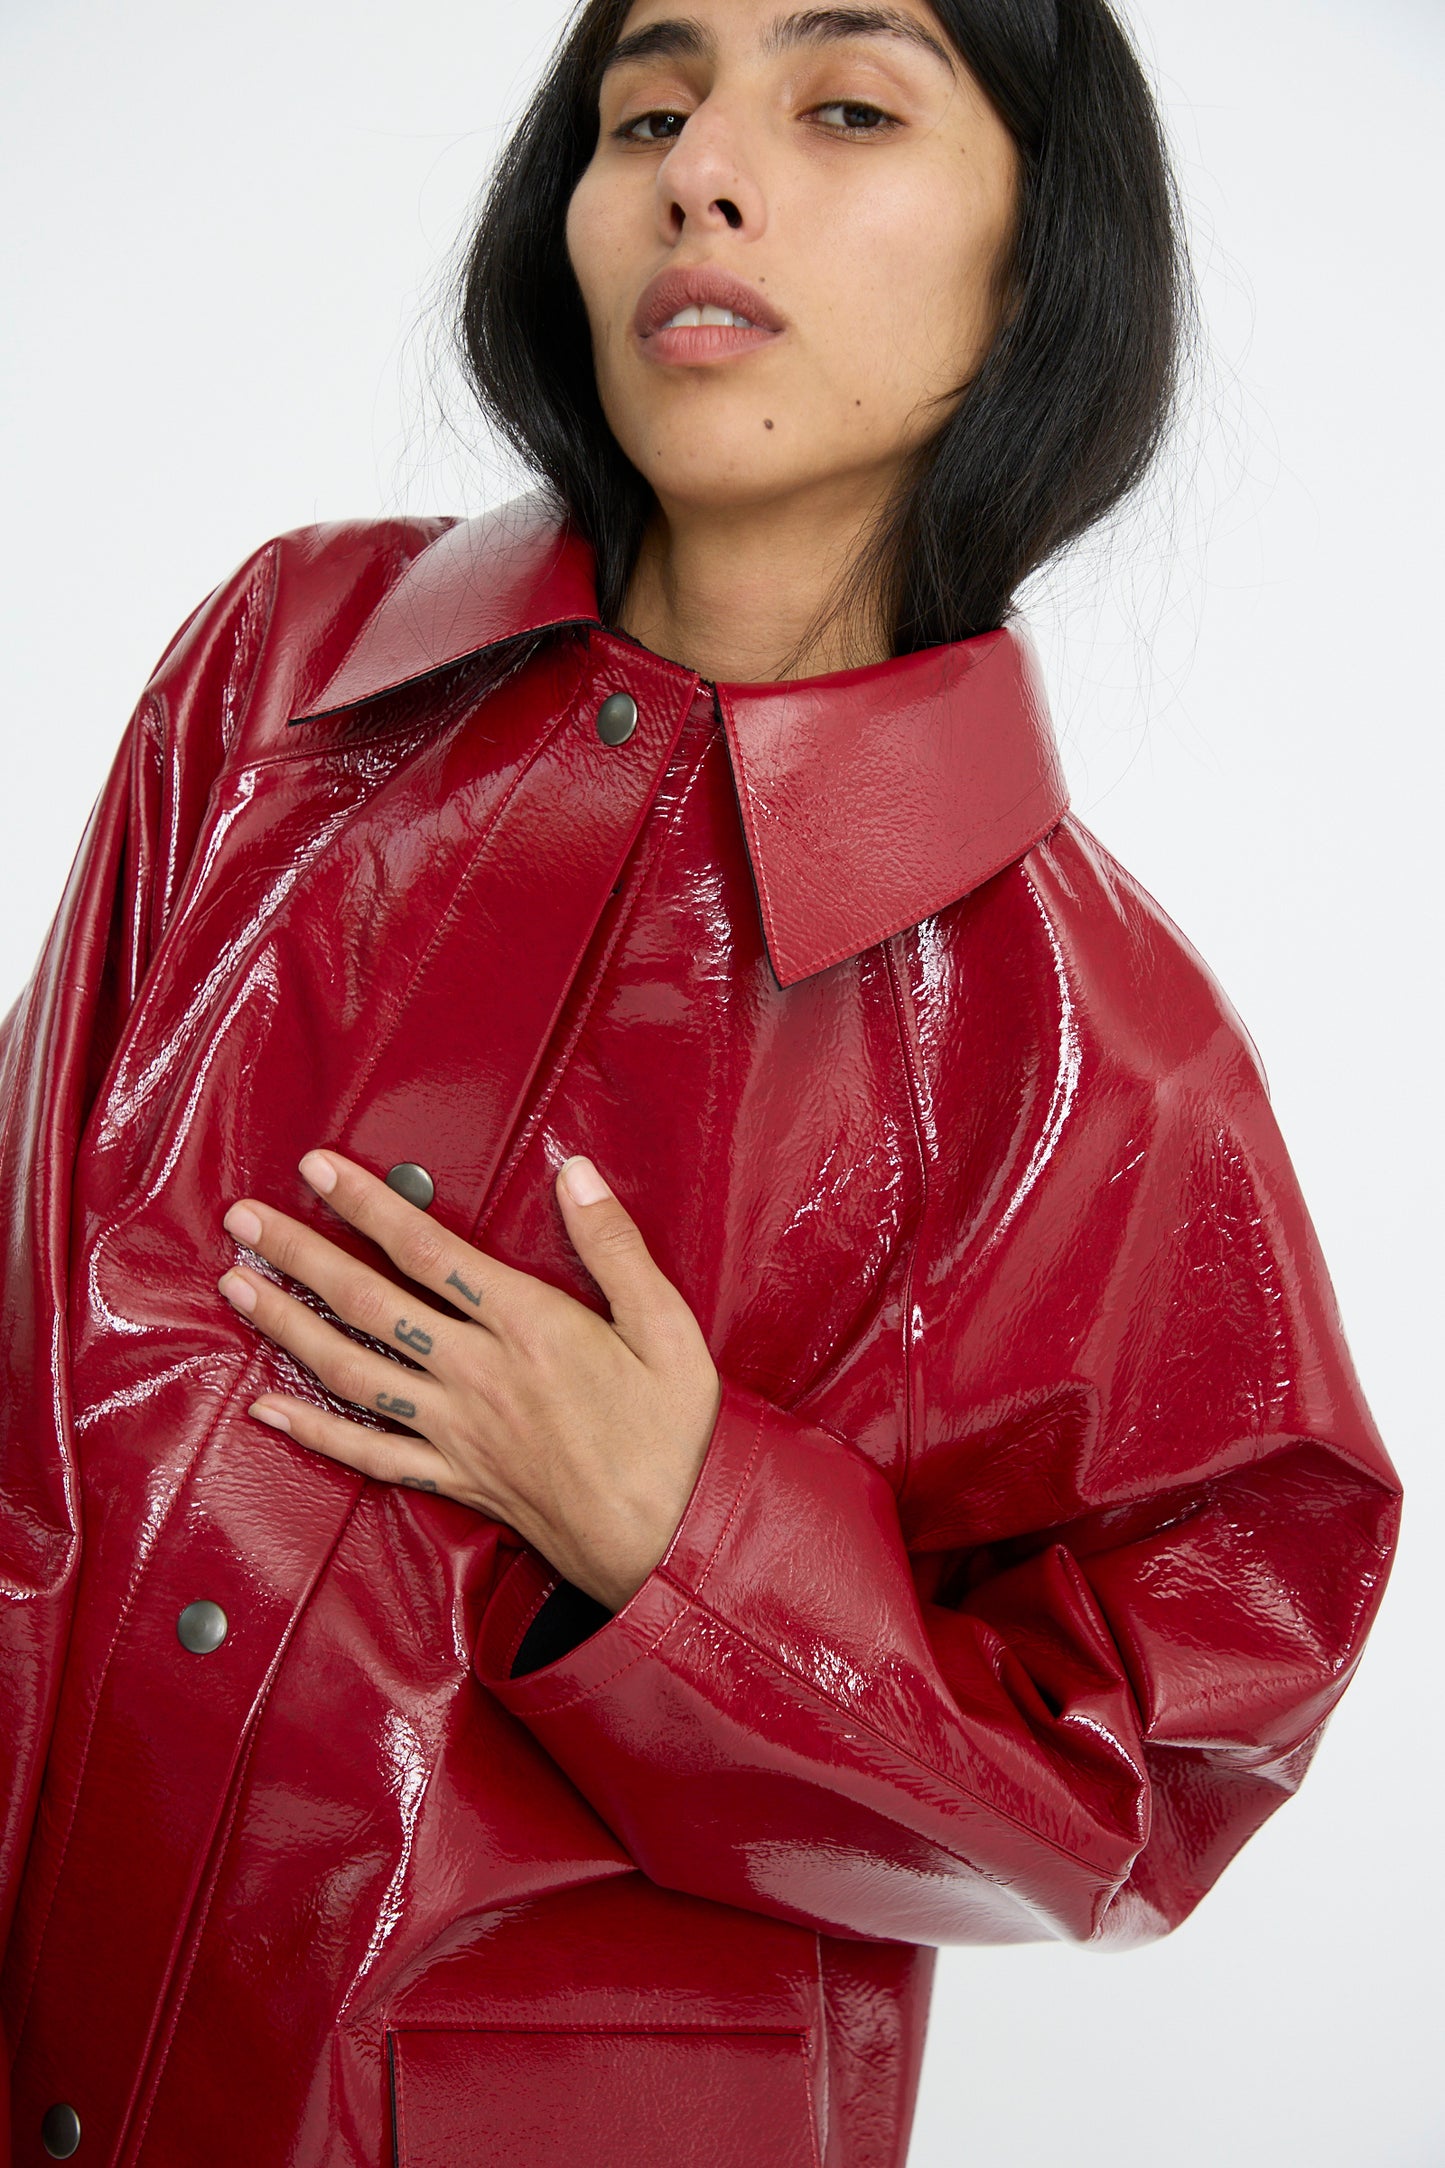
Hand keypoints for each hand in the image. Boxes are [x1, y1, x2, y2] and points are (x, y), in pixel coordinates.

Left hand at [216, 1148, 721, 1610]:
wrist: (663, 1546)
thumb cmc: (672, 1437)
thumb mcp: (670, 1329)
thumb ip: (616, 1248)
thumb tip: (577, 1174)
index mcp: (529, 1325)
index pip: (429, 1251)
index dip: (367, 1205)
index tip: (317, 1170)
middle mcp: (476, 1373)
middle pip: (370, 1304)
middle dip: (301, 1255)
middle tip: (244, 1220)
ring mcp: (455, 1429)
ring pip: (352, 1371)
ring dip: (287, 1327)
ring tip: (236, 1288)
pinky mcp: (451, 1477)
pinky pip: (367, 1453)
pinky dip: (311, 1431)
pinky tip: (265, 1410)